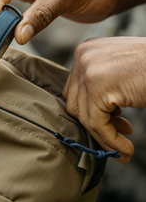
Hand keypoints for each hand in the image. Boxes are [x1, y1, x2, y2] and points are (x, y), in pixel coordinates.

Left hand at [62, 37, 145, 164]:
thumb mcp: (118, 71)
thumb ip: (100, 85)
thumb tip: (88, 116)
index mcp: (86, 51)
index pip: (74, 90)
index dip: (89, 110)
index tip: (110, 123)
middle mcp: (82, 57)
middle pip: (75, 103)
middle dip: (95, 124)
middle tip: (118, 133)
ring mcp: (87, 70)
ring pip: (84, 117)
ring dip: (104, 136)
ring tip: (124, 145)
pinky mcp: (97, 87)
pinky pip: (97, 124)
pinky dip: (110, 141)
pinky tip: (127, 150)